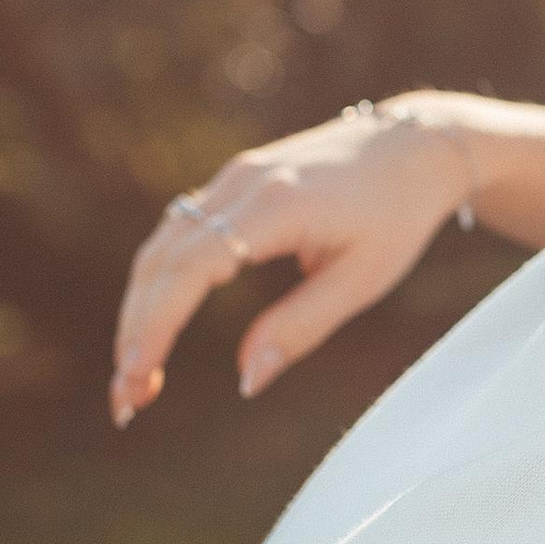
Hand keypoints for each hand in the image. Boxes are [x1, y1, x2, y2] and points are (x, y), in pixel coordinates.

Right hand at [109, 95, 479, 425]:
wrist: (417, 144)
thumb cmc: (399, 214)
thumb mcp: (363, 280)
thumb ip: (302, 327)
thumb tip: (246, 381)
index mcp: (278, 205)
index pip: (193, 267)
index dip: (157, 324)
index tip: (137, 375)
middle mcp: (243, 183)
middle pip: (162, 259)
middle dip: (135, 331)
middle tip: (127, 400)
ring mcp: (233, 177)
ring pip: (162, 246)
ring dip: (140, 311)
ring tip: (137, 377)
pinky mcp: (234, 182)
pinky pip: (179, 233)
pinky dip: (159, 283)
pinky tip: (156, 328)